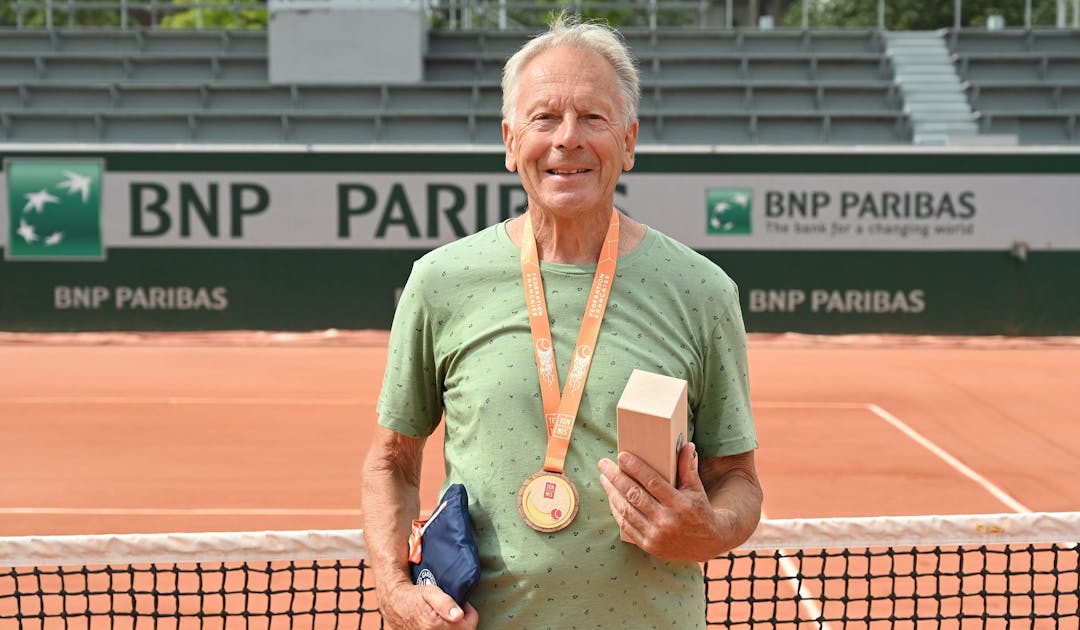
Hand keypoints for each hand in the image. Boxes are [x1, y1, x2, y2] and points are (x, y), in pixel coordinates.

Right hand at [378, 579, 478, 629]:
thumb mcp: (430, 592)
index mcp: (436, 626)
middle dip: (462, 623)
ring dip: (453, 627)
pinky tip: (439, 623)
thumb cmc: (413, 596)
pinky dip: (443, 629)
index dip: (469, 614)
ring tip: (447, 617)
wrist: (393, 603)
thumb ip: (445, 603)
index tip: (463, 604)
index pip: (468, 626)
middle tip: (455, 611)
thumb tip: (459, 615)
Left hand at [597, 442, 731, 561]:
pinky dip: (616, 510)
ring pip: (627, 510)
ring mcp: (657, 535)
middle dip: (615, 477)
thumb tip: (687, 445)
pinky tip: (611, 497)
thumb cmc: (699, 510)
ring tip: (604, 478)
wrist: (707, 545)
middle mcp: (667, 521)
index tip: (621, 456)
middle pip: (634, 494)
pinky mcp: (649, 545)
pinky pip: (627, 526)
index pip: (652, 482)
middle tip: (603, 463)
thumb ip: (688, 468)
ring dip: (612, 492)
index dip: (635, 468)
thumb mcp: (696, 489)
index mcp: (680, 504)